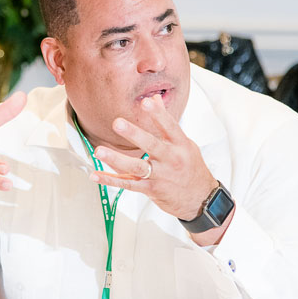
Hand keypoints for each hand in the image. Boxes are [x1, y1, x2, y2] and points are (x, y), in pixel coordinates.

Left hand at [88, 95, 229, 244]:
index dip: (158, 114)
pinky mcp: (151, 190)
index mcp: (180, 145)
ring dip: (116, 159)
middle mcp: (171, 160)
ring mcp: (161, 176)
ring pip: (136, 167)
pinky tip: (96, 175)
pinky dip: (111, 180)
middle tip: (118, 123)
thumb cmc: (191, 168)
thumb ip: (166, 122)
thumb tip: (155, 98)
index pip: (170, 126)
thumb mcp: (185, 143)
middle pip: (151, 145)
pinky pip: (128, 185)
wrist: (200, 200)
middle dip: (134, 134)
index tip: (147, 102)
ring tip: (99, 151)